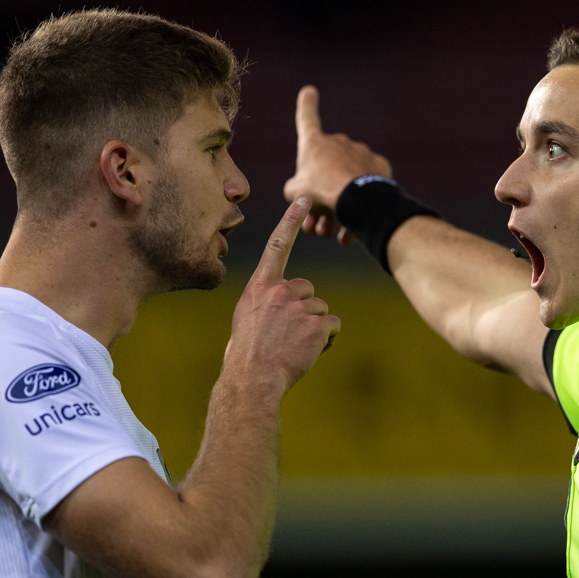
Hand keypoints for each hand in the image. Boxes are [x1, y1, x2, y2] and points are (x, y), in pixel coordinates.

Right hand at [225, 197, 340, 393]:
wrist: (252, 378)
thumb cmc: (245, 354)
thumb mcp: (246, 318)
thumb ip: (265, 303)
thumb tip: (280, 308)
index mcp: (260, 286)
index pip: (277, 245)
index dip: (291, 220)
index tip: (304, 199)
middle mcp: (280, 290)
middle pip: (309, 289)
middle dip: (304, 309)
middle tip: (287, 334)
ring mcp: (299, 306)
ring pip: (322, 309)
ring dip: (315, 327)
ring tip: (295, 346)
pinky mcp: (317, 324)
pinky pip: (333, 325)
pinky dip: (327, 339)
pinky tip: (309, 351)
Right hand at [283, 85, 391, 245]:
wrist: (356, 198)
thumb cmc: (319, 192)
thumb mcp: (295, 193)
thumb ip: (297, 191)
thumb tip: (308, 198)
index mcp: (315, 143)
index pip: (307, 119)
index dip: (306, 105)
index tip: (309, 90)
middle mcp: (340, 143)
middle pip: (327, 171)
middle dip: (320, 197)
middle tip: (315, 225)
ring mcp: (362, 154)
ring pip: (346, 184)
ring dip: (337, 210)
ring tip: (331, 233)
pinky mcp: (381, 169)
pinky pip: (366, 189)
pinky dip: (358, 208)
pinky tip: (350, 232)